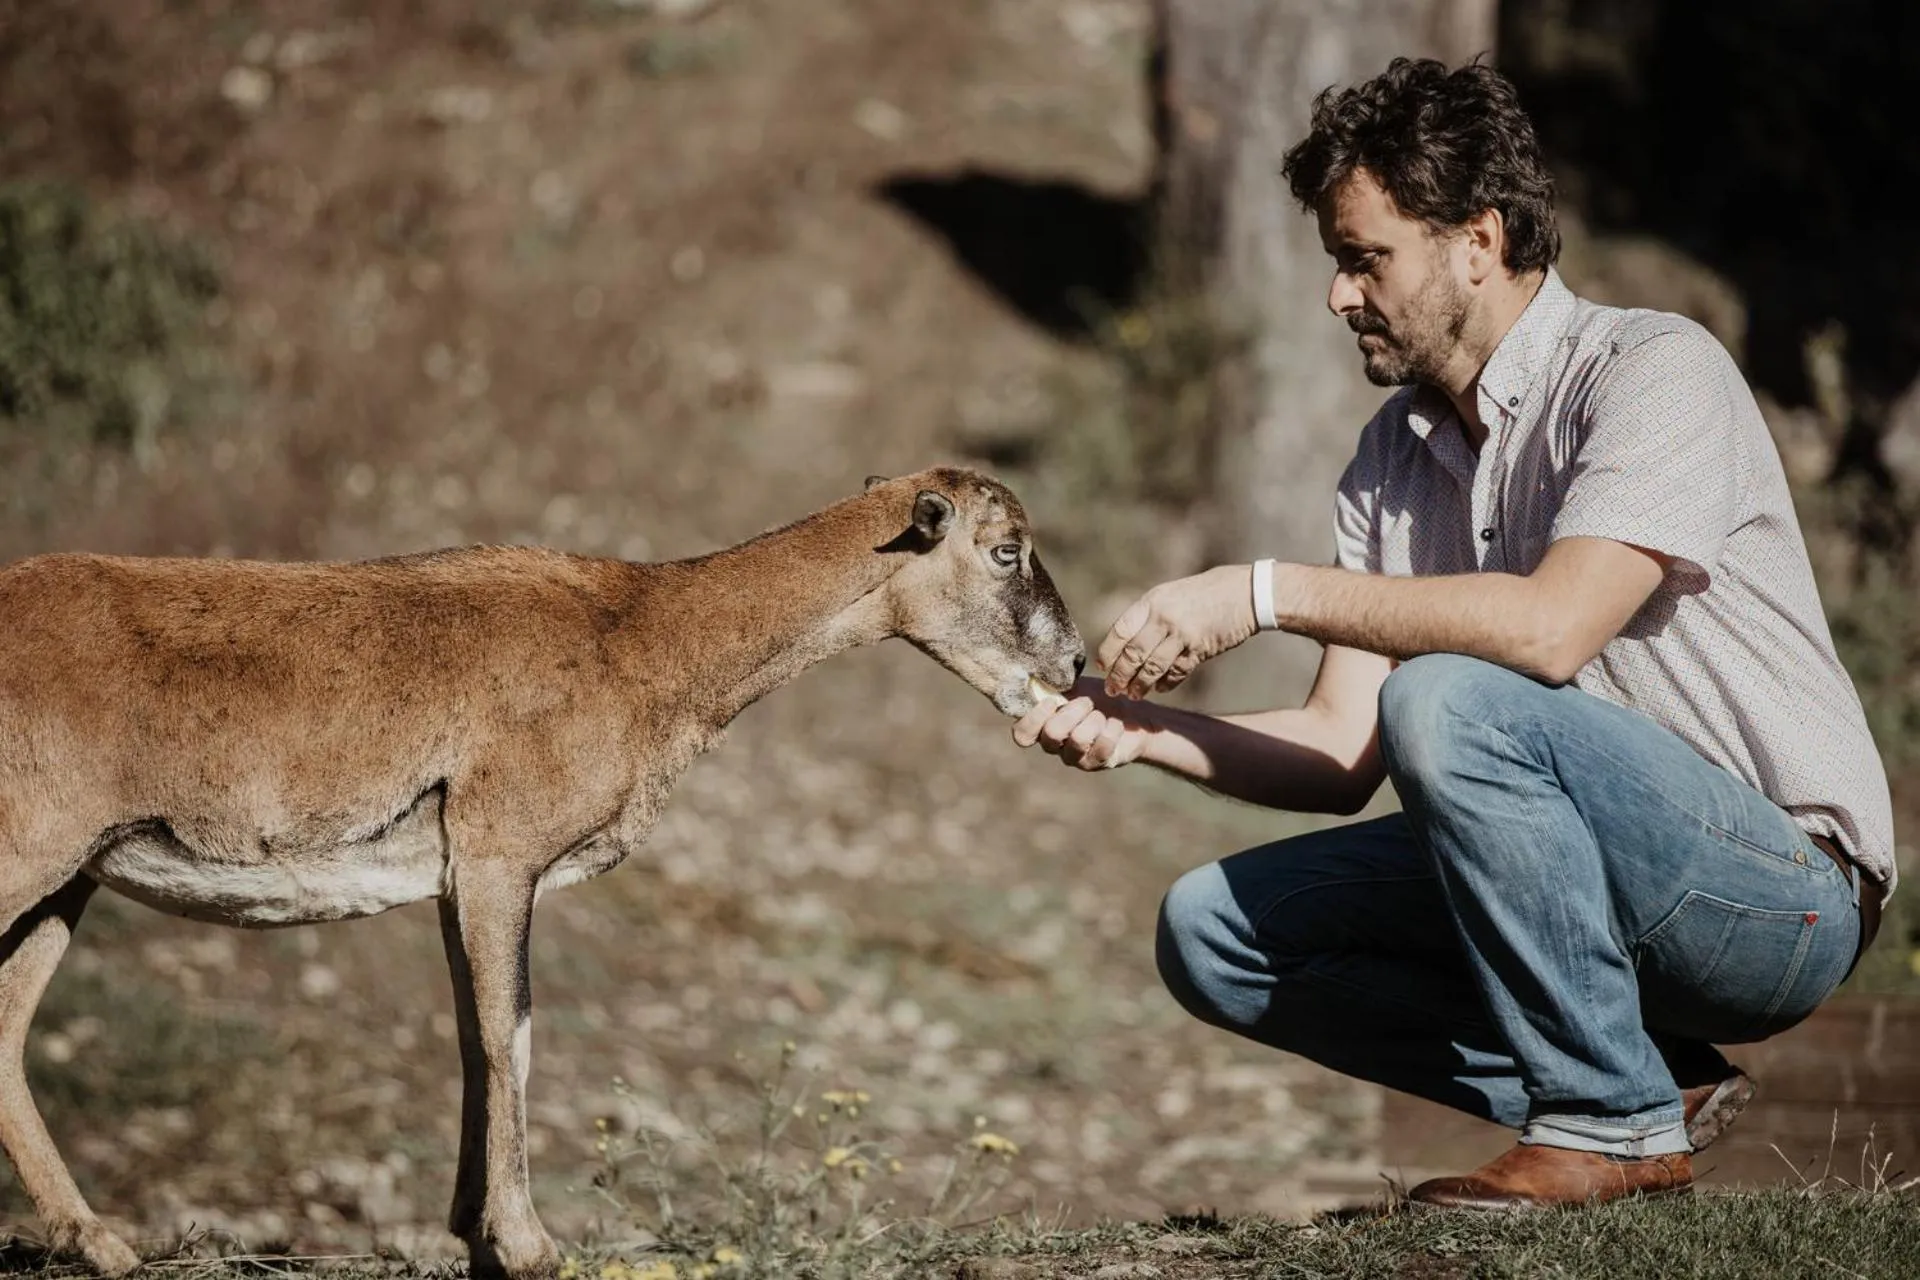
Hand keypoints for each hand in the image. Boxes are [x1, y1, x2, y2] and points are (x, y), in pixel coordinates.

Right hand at [1011, 678, 1155, 770]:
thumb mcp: (1075, 687)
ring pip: (1078, 739)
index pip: (1022, 734)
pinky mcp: (1098, 762)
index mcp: (1043, 725)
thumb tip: (1037, 676)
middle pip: (1051, 733)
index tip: (1052, 700)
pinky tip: (1115, 724)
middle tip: (1087, 702)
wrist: (1132, 712)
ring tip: (1101, 714)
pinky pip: (1103, 745)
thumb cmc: (1098, 697)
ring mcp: (1075, 757)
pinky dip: (1112, 728)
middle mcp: (1055, 746)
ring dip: (1094, 719)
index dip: (1033, 718)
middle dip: (1074, 710)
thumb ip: (1054, 686)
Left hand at [1097, 564, 1258, 698]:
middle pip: (1133, 654)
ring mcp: (1182, 634)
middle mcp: (1163, 617)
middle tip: (1113, 689)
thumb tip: (1124, 643)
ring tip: (1134, 695)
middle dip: (1119, 676)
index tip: (1102, 667)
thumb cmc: (1203, 594)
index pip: (1119, 631)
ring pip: (1152, 668)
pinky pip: (1177, 672)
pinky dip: (1166, 684)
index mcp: (1152, 602)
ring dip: (1140, 685)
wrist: (1244, 593)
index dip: (1108, 653)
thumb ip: (1148, 615)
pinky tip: (1160, 689)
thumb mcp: (1170, 594)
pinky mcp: (1200, 649)